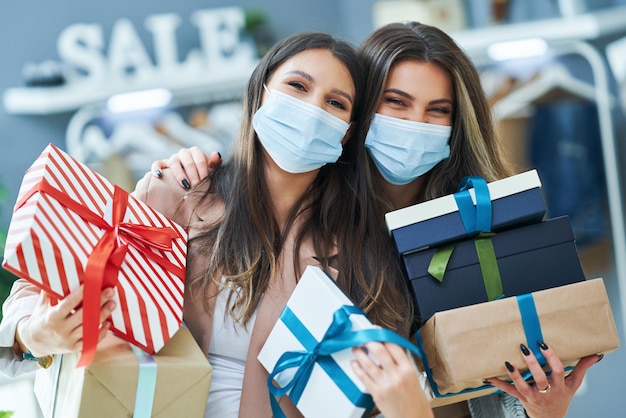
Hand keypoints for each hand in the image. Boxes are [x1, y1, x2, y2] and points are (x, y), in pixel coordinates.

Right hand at [15, 286, 115, 356]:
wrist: (33, 342)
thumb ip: (50, 290)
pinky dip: (101, 333)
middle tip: (110, 291)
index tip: (94, 283)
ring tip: (112, 304)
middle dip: (99, 303)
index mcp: (52, 317)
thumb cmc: (41, 319)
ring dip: (103, 316)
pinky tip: (108, 323)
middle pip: (84, 315)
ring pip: (89, 328)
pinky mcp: (74, 348)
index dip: (82, 293)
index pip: (69, 303)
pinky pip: (91, 341)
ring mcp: (68, 340)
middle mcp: (61, 329)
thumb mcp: (42, 304)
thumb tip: (55, 271)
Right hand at [151, 147, 221, 189]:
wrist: (189, 184)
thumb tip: (216, 154)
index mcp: (196, 153)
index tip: (205, 181)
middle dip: (193, 173)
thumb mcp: (210, 171)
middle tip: (196, 186)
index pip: (199, 157)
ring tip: (185, 185)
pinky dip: (157, 168)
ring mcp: (172, 159)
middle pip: (187, 159)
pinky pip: (157, 163)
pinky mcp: (162, 165)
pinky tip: (160, 175)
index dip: (203, 169)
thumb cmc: (201, 177)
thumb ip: (214, 163)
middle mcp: (183, 153)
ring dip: (180, 173)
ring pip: (174, 161)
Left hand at [351, 342, 433, 417]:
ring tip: (356, 348)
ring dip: (360, 353)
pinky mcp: (376, 394)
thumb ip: (402, 363)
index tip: (377, 330)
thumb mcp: (415, 377)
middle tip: (364, 336)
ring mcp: (385, 384)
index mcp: (408, 370)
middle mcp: (396, 375)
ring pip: (368, 363)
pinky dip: (357, 368)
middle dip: (369, 341)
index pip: (394, 346)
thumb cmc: (416, 401)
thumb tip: (390, 349)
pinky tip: (354, 363)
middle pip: (379, 351)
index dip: (383, 335)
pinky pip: (363, 377)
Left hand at [485, 341, 602, 417]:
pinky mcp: (521, 398)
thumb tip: (596, 355)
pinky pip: (509, 391)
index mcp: (560, 386)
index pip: (557, 370)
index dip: (551, 358)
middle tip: (524, 348)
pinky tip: (488, 377)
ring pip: (523, 387)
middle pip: (540, 378)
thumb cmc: (562, 397)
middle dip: (532, 364)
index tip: (542, 344)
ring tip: (507, 362)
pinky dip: (498, 384)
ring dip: (515, 375)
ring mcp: (533, 396)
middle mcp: (547, 392)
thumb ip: (582, 368)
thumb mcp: (573, 384)